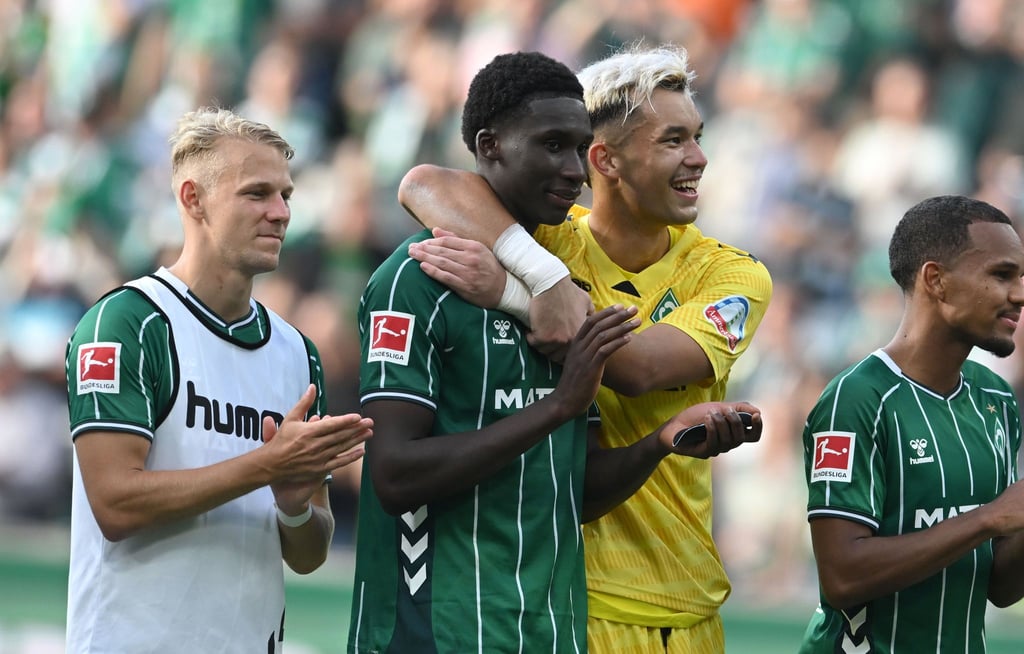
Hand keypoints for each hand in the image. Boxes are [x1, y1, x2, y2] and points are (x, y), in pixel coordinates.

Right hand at [261, 385, 371, 510]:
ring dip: (357, 440)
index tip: (358, 416)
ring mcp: (318, 458)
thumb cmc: (281, 439)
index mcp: (308, 431)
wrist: (271, 464)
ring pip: (341, 447)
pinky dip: (350, 457)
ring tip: (369, 433)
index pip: (331, 425)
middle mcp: (315, 445)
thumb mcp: (290, 418)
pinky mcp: (319, 469)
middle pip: (340, 435)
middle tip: (370, 422)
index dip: (346, 421)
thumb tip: (312, 386)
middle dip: (357, 428)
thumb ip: (304, 403)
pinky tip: (361, 452)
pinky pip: (338, 462)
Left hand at [407, 227, 505, 306]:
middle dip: (424, 249)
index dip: (431, 241)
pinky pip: (446, 277)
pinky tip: (423, 267)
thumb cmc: (488, 267)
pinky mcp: (465, 286)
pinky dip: (433, 272)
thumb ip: (455, 239)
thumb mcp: (477, 249)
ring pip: (442, 263)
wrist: (503, 288)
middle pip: (442, 251)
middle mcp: (470, 258)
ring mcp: (468, 273)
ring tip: (412, 255)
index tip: (420, 242)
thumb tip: (435, 230)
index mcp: (473, 246)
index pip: (447, 241)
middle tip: (411, 248)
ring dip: (425, 258)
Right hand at [526, 276, 593, 362]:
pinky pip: (533, 343)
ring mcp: (555, 340)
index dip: (565, 350)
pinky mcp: (541, 337)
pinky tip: (531, 329)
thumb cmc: (568, 291)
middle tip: (547, 341)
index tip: (560, 346)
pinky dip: (530, 337)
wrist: (551, 285)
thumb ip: (590, 313)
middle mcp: (569, 340)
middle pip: (558, 356)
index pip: (572, 353)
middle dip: (553, 349)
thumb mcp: (586, 301)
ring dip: (542, 344)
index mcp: (580, 335)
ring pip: (545, 351)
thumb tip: (594, 318)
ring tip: (540, 334)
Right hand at [552, 305, 638, 415]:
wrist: (565, 401)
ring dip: (622, 327)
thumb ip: (586, 351)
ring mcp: (584, 357)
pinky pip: (605, 350)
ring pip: (604, 335)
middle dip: (618, 315)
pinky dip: (618, 342)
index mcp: (575, 344)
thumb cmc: (574, 383)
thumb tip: (600, 345)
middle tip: (633, 309)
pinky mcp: (591, 368)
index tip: (620, 307)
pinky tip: (629, 338)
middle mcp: (579, 347)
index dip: (606, 312)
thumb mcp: (578, 362)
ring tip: (637, 322)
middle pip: (599, 325)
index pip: (590, 321)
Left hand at [659, 402, 762, 458]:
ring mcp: (715, 450)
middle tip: (726, 410)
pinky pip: (713, 444)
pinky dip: (712, 429)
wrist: (673, 425)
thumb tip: (758, 411)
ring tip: (711, 413)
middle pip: (741, 438)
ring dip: (721, 424)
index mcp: (733, 433)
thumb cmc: (695, 417)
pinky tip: (707, 419)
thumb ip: (738, 408)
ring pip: (727, 441)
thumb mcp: (718, 407)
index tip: (757, 416)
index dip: (758, 428)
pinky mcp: (703, 452)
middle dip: (736, 422)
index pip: (753, 436)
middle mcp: (727, 444)